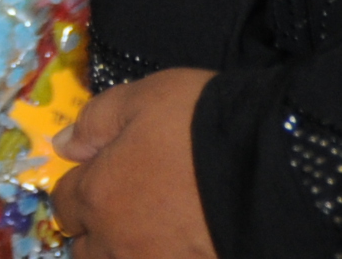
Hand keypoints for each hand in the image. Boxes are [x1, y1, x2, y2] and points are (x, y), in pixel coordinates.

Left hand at [52, 69, 217, 258]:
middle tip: (124, 213)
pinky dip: (170, 256)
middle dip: (98, 234)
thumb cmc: (201, 124)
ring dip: (128, 252)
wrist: (278, 167)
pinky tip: (186, 245)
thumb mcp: (142, 99)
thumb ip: (96, 122)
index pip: (64, 206)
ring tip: (154, 234)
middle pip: (89, 252)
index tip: (97, 179)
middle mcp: (121, 244)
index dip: (78, 190)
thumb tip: (65, 145)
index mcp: (99, 197)